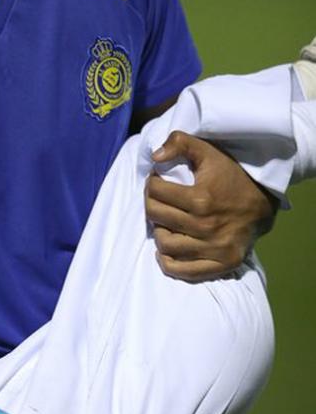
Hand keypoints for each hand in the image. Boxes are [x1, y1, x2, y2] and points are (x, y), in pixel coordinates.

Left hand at [145, 131, 276, 281]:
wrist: (263, 203)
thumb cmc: (232, 176)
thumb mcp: (210, 152)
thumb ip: (181, 143)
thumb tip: (155, 157)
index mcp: (201, 199)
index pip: (156, 193)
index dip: (151, 184)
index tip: (157, 182)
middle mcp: (205, 226)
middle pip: (156, 217)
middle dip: (151, 204)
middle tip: (158, 200)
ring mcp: (213, 248)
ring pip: (165, 244)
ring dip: (158, 231)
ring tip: (165, 222)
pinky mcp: (221, 264)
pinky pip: (183, 271)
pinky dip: (169, 262)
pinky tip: (166, 249)